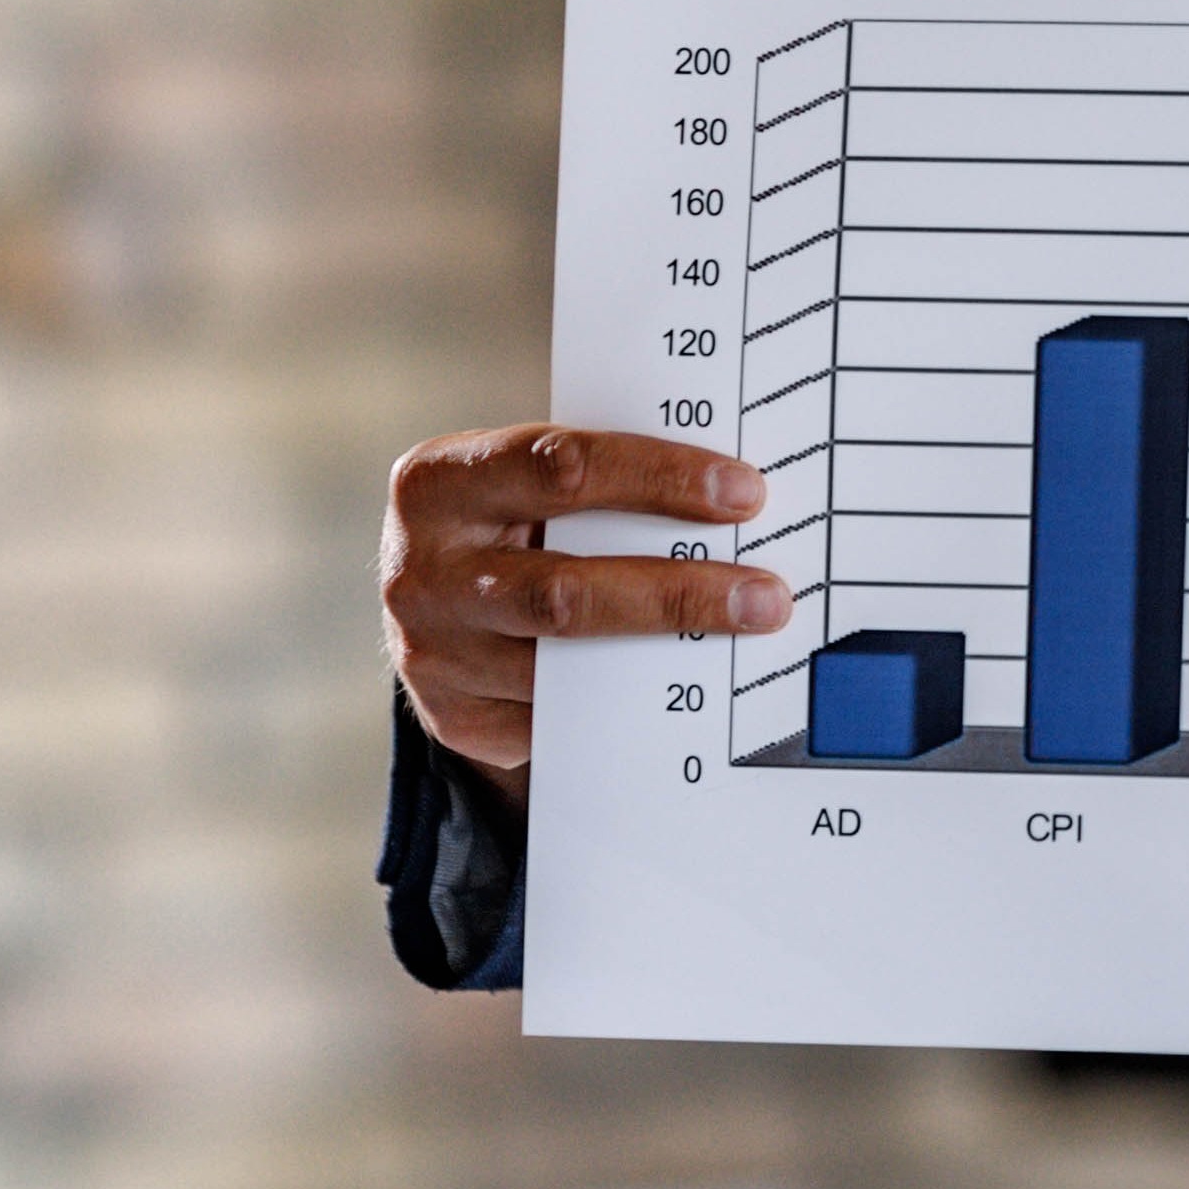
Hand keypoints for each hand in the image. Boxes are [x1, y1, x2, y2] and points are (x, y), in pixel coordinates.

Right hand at [378, 425, 787, 789]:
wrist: (427, 603)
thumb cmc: (504, 523)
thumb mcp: (520, 483)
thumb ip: (596, 485)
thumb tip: (729, 499)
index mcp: (439, 482)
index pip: (560, 469)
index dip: (659, 478)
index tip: (744, 493)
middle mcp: (423, 572)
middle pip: (565, 590)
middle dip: (679, 593)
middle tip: (765, 596)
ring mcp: (432, 653)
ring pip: (565, 664)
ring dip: (668, 654)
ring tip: (747, 634)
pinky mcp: (455, 719)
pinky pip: (557, 719)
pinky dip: (625, 702)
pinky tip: (683, 686)